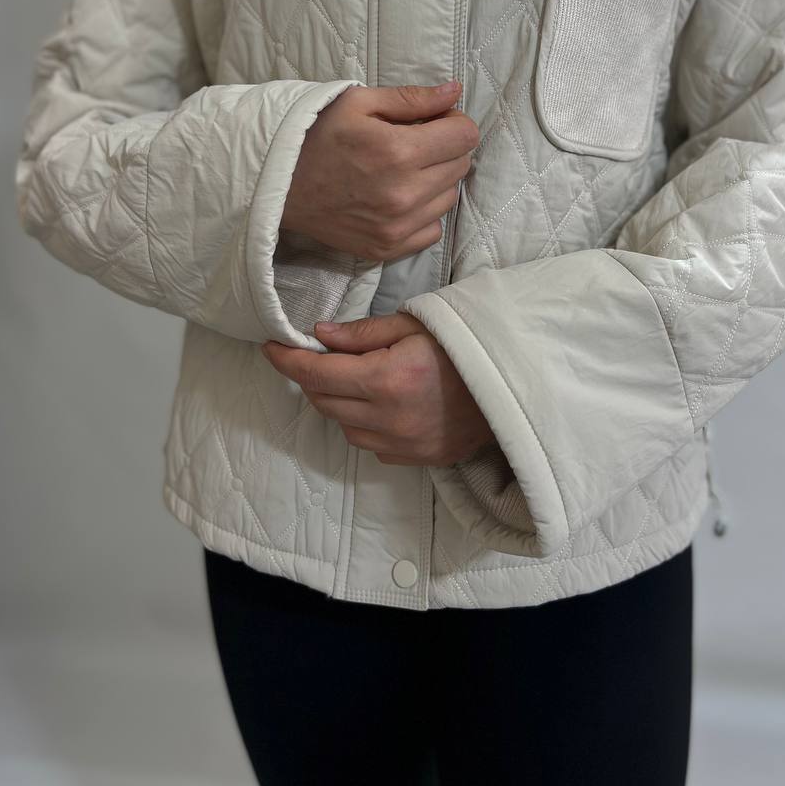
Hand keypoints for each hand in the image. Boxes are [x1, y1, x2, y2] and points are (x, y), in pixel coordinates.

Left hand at [261, 312, 495, 466]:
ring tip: (355, 378)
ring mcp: (400, 445)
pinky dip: (362, 423)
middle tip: (317, 355)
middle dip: (312, 377)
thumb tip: (319, 336)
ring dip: (337, 402)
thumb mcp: (415, 326)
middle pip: (324, 401)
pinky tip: (379, 403)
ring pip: (343, 426)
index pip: (316, 374)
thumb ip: (362, 334)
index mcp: (387, 379)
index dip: (288, 360)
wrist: (513, 387)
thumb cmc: (465, 347)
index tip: (271, 347)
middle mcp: (388, 419)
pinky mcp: (412, 459)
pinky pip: (369, 444)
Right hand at [281, 81, 478, 261]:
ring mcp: (397, 227)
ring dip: (436, 181)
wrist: (278, 185)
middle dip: (445, 149)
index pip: (465, 136)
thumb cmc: (316, 136)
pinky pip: (433, 230)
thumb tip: (455, 92)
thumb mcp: (359, 102)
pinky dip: (424, 213)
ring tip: (404, 171)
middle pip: (461, 166)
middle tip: (415, 143)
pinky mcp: (388, 248)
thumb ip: (413, 98)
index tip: (434, 121)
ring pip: (449, 198)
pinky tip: (399, 198)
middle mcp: (404, 194)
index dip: (454, 122)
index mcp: (399, 152)